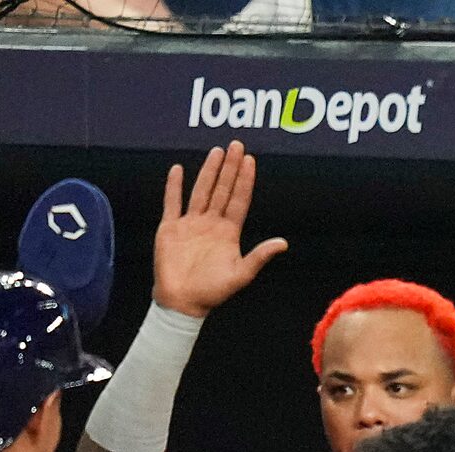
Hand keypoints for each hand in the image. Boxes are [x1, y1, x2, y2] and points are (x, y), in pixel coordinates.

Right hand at [151, 142, 286, 319]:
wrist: (183, 301)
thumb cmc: (213, 292)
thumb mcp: (241, 274)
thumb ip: (260, 256)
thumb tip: (283, 243)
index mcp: (229, 233)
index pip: (239, 200)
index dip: (244, 180)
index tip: (250, 161)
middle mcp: (211, 224)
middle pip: (222, 189)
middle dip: (229, 168)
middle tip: (235, 145)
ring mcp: (190, 224)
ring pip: (201, 190)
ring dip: (208, 171)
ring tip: (216, 152)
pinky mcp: (170, 228)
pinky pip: (172, 202)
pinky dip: (174, 186)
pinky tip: (178, 170)